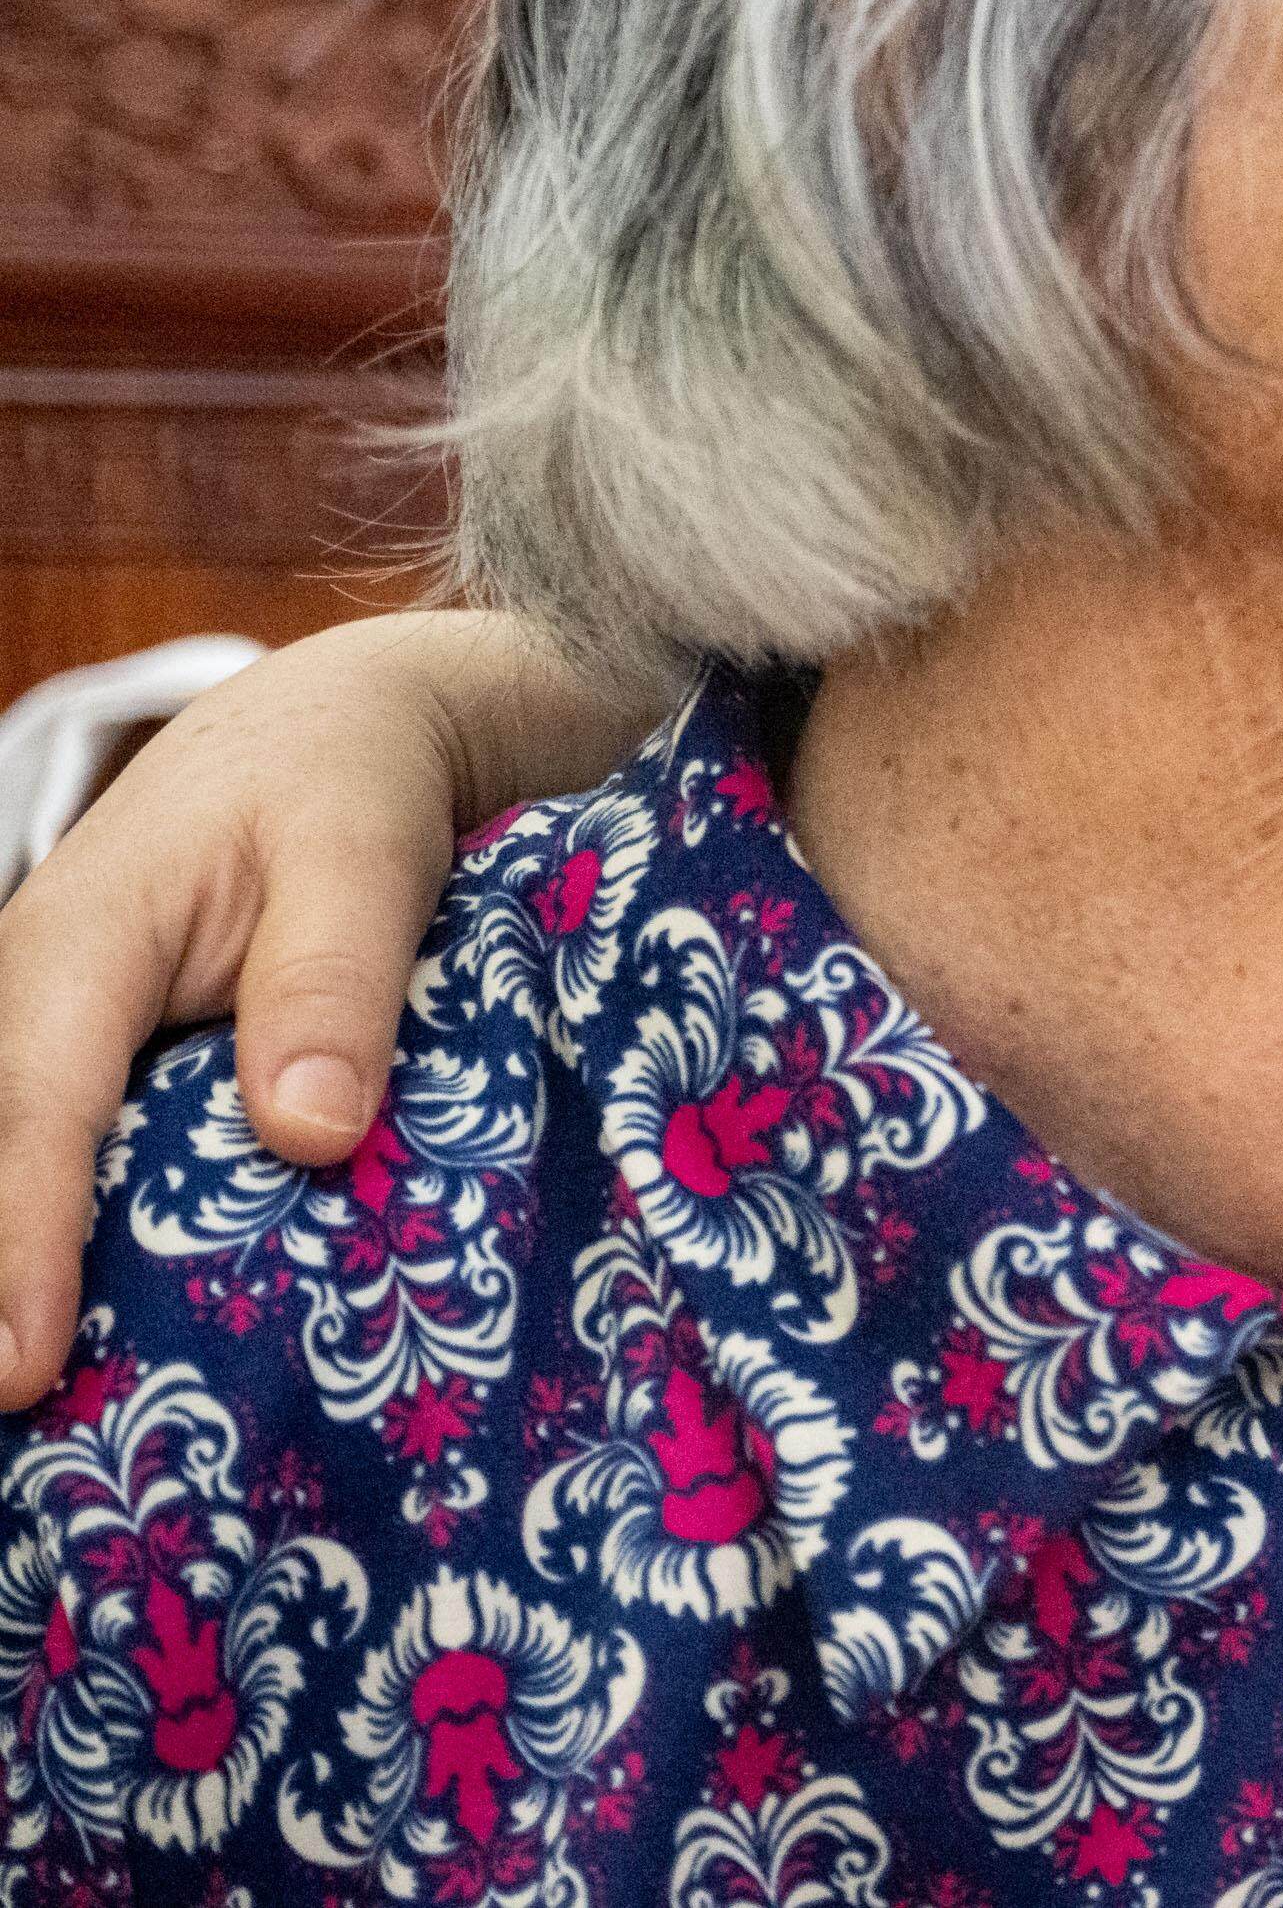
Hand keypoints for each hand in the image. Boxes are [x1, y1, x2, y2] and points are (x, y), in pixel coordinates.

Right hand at [0, 609, 651, 1408]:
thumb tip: (311, 1132)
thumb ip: (338, 976)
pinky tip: (88, 1367)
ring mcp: (52, 1052)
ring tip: (48, 1434)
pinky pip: (64, 1168)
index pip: (32, 1115)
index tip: (20, 1371)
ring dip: (19, 1284)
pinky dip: (64, 1256)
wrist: (343, 732)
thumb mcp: (364, 846)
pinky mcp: (94, 1083)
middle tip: (20, 1428)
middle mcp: (31, 1009)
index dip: (21, 1249)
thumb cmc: (350, 781)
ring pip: (17, 1173)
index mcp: (74, 949)